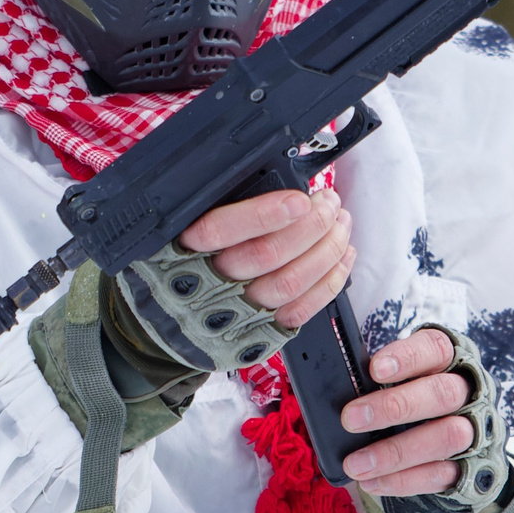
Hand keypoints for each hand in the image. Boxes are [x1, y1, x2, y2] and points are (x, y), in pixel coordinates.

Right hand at [177, 187, 356, 333]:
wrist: (170, 317)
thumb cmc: (185, 260)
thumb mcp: (185, 224)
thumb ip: (222, 205)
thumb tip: (279, 183)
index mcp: (184, 248)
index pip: (219, 230)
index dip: (263, 214)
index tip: (299, 200)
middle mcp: (207, 282)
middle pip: (266, 256)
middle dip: (310, 225)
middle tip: (328, 202)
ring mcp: (236, 310)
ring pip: (289, 283)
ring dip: (326, 249)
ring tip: (340, 222)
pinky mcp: (260, 330)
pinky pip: (301, 310)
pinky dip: (330, 281)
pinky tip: (343, 254)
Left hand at [336, 328, 473, 497]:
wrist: (451, 436)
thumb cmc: (412, 396)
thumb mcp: (399, 377)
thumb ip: (375, 377)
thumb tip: (334, 384)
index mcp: (449, 360)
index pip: (435, 348)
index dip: (407, 358)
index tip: (374, 370)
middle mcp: (468, 392)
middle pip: (443, 393)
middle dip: (395, 407)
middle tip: (350, 419)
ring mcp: (475, 430)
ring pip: (448, 436)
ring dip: (397, 452)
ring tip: (357, 464)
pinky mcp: (471, 466)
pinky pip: (442, 474)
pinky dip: (404, 481)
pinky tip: (372, 482)